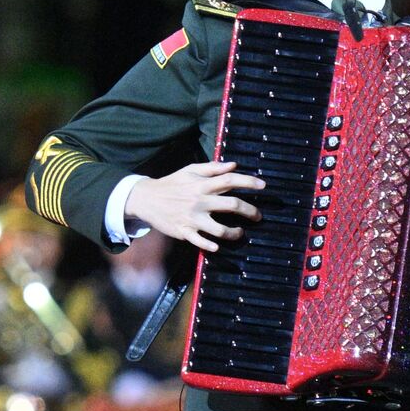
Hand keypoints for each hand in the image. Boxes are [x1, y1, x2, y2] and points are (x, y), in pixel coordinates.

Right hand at [125, 161, 262, 251]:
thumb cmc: (172, 183)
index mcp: (202, 185)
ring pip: (220, 229)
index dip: (248, 181)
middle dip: (250, 211)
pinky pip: (201, 242)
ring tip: (241, 232)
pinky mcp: (184, 232)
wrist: (146, 199)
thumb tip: (234, 164)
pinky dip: (211, 245)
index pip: (230, 180)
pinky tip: (219, 245)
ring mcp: (192, 218)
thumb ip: (212, 167)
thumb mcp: (190, 170)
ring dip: (235, 233)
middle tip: (258, 216)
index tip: (263, 185)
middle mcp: (199, 201)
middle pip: (232, 205)